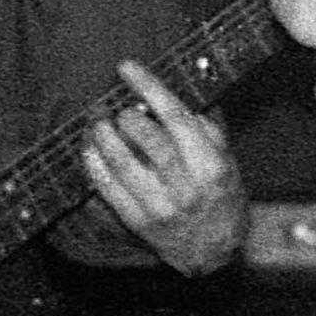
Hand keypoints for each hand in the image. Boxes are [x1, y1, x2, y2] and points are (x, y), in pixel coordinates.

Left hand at [84, 61, 248, 275]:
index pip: (175, 115)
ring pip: (119, 161)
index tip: (127, 67)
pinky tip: (90, 146)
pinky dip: (93, 161)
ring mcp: (158, 205)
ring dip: (101, 134)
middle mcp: (184, 185)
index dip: (148, 86)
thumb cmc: (221, 193)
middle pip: (144, 137)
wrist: (216, 249)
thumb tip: (166, 94)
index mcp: (209, 163)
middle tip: (118, 108)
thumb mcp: (225, 157)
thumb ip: (201, 125)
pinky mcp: (136, 221)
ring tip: (97, 119)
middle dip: (124, 114)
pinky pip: (105, 186)